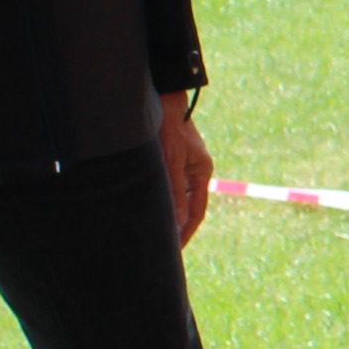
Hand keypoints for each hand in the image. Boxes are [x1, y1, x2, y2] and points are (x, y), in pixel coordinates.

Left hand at [158, 94, 213, 246]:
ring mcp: (184, 164)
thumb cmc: (168, 126)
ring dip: (166, 213)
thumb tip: (177, 221)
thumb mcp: (171, 160)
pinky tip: (146, 208)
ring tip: (152, 231)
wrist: (164, 97)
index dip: (185, 232)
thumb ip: (174, 191)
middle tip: (163, 248)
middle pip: (188, 207)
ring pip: (176, 197)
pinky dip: (160, 199)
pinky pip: (167, 186)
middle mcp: (195, 170)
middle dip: (176, 227)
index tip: (174, 251)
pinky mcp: (171, 158)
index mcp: (202, 171)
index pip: (197, 212)